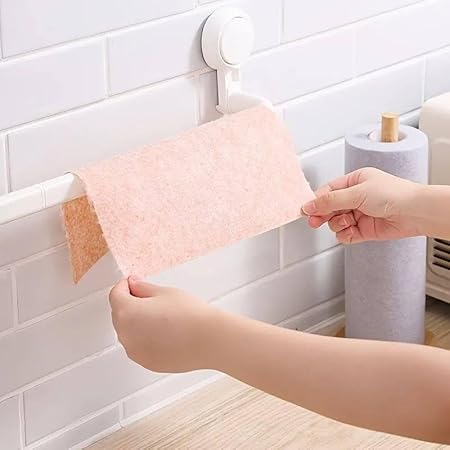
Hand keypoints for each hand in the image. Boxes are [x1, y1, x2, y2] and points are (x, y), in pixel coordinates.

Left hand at [109, 277, 220, 372]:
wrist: (209, 340)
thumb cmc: (190, 315)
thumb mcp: (165, 292)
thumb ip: (143, 288)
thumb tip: (133, 285)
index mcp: (127, 312)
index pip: (116, 294)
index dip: (124, 286)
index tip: (134, 283)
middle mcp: (126, 335)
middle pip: (119, 314)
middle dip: (129, 304)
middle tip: (149, 298)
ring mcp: (135, 352)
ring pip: (128, 332)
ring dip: (136, 322)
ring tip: (160, 316)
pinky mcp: (147, 363)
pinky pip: (139, 346)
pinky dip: (145, 338)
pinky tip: (164, 332)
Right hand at [302, 168, 422, 243]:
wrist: (413, 212)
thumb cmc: (393, 194)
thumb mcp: (356, 193)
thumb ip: (330, 201)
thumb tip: (310, 204)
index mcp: (354, 181)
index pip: (328, 191)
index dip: (316, 201)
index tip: (306, 209)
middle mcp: (356, 197)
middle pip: (329, 208)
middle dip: (322, 215)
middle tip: (314, 221)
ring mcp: (359, 214)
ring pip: (336, 222)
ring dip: (338, 224)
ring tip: (348, 222)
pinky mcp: (364, 230)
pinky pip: (345, 235)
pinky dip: (345, 235)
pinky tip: (351, 231)